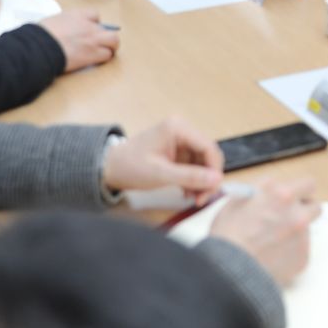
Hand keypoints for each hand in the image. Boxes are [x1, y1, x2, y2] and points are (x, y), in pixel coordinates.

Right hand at [37, 9, 118, 72]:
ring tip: (107, 52)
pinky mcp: (92, 54)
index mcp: (76, 15)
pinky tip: (98, 61)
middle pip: (107, 29)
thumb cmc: (39, 36)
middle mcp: (88, 25)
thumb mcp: (52, 23)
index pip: (94, 15)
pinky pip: (107, 55)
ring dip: (111, 47)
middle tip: (103, 43)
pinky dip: (104, 58)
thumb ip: (64, 25)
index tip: (91, 29)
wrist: (40, 47)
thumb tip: (64, 32)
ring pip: (114, 41)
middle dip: (107, 36)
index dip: (94, 23)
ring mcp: (92, 39)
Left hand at [104, 117, 222, 199]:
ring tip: (193, 199)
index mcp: (178, 128)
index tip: (211, 190)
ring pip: (203, 163)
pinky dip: (193, 181)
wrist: (109, 169)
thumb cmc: (130, 167)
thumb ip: (190, 177)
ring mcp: (180, 143)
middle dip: (208, 178)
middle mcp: (182, 131)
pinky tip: (187, 193)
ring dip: (201, 182)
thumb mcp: (161, 174)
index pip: (208, 147)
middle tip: (202, 199)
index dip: (214, 170)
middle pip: (208, 155)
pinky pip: (194, 167)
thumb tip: (217, 180)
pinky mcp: (177, 154)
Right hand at [208, 178, 320, 286]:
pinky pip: (301, 251)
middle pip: (314, 207)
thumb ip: (261, 189)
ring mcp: (302, 236)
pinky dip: (289, 253)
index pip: (308, 184)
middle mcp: (297, 213)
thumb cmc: (227, 235)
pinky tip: (272, 257)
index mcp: (282, 194)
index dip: (299, 191)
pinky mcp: (303, 258)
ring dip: (294, 233)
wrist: (229, 270)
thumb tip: (271, 189)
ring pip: (306, 230)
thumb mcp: (238, 199)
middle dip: (303, 211)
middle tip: (287, 218)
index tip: (293, 197)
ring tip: (271, 243)